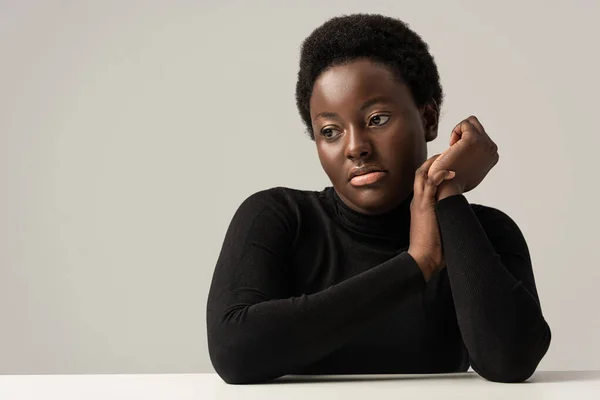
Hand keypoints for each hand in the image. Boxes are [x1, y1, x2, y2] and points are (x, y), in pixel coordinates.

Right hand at [408, 154, 455, 281]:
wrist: (422, 259)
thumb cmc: (433, 249)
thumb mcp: (440, 227)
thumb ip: (446, 218)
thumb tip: (461, 217)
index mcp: (420, 205)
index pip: (423, 181)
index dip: (433, 170)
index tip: (446, 164)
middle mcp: (417, 201)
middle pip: (420, 172)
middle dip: (432, 161)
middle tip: (446, 154)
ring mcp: (419, 203)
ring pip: (421, 174)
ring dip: (434, 163)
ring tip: (448, 156)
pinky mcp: (423, 207)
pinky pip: (428, 184)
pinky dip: (438, 175)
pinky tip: (450, 172)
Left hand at [428, 115, 499, 197]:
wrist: (448, 188)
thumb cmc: (454, 180)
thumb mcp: (471, 168)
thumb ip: (475, 158)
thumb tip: (472, 152)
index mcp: (493, 155)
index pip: (480, 136)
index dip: (466, 142)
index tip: (460, 156)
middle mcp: (492, 148)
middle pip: (477, 126)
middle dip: (463, 134)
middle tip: (456, 151)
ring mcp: (484, 143)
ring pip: (471, 122)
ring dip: (460, 132)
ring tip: (453, 148)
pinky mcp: (473, 140)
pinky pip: (465, 123)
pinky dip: (455, 131)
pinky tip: (451, 147)